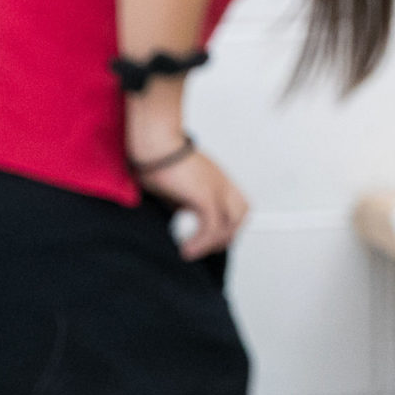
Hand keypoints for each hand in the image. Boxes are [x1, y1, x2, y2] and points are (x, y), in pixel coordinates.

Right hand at [136, 142, 249, 259]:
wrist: (152, 142)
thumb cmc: (155, 159)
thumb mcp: (173, 186)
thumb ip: (181, 202)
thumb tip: (177, 218)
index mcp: (217, 179)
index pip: (237, 205)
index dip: (229, 224)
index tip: (210, 239)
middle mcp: (221, 182)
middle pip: (242, 212)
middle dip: (227, 234)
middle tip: (205, 249)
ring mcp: (216, 187)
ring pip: (231, 222)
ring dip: (213, 242)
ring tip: (191, 252)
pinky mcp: (204, 194)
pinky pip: (212, 225)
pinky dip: (202, 241)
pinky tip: (186, 249)